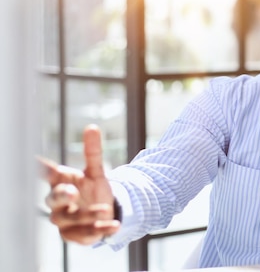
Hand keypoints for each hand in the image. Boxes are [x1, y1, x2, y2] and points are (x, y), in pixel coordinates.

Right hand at [39, 124, 119, 244]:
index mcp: (61, 183)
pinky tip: (114, 226)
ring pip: (70, 219)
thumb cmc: (92, 189)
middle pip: (53, 199)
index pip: (48, 175)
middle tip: (73, 192)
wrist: (104, 213)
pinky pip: (85, 235)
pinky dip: (100, 230)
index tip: (40, 164)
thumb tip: (92, 127)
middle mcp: (58, 202)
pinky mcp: (74, 235)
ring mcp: (64, 220)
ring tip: (106, 210)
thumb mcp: (96, 171)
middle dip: (62, 195)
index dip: (42, 170)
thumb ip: (93, 152)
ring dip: (87, 215)